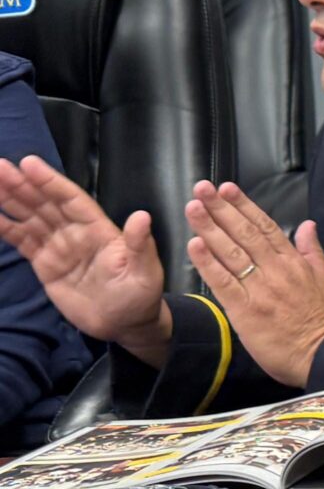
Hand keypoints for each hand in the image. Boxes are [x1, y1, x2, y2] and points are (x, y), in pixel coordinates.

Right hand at [0, 154, 170, 356]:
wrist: (123, 324)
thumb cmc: (139, 296)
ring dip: (9, 199)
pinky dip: (4, 227)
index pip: (71, 200)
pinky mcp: (44, 262)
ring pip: (29, 217)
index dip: (50, 182)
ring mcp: (58, 245)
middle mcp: (75, 232)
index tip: (29, 163)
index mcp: (99, 229)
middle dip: (21, 185)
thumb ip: (140, 245)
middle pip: (44, 203)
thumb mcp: (145, 272)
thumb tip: (142, 216)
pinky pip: (21, 240)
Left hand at [183, 182, 323, 388]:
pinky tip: (195, 245)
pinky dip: (208, 263)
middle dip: (222, 209)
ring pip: (231, 252)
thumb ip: (312, 251)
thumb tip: (307, 225)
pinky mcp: (245, 310)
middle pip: (245, 233)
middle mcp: (276, 271)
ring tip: (193, 207)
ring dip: (210, 228)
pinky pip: (223, 282)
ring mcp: (260, 289)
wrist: (321, 355)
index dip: (244, 206)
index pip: (266, 227)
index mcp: (294, 263)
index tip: (227, 188)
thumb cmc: (322, 322)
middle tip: (202, 188)